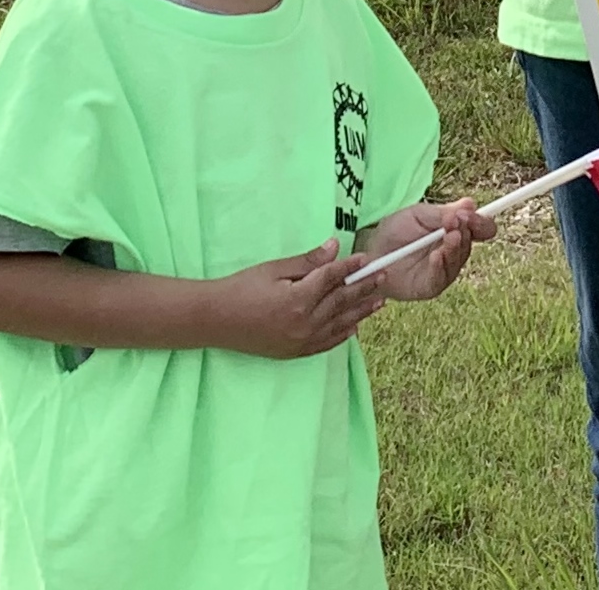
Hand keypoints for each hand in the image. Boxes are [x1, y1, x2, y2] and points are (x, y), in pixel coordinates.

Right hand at [199, 240, 385, 358]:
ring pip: (339, 324)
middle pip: (342, 302)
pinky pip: (326, 344)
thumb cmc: (241, 288)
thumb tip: (335, 247)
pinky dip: (342, 335)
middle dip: (364, 288)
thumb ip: (307, 262)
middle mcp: (305, 323)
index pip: (333, 279)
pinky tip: (354, 327)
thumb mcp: (273, 269)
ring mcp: (301, 340)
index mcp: (299, 299)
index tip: (365, 258)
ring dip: (360, 312)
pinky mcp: (295, 352)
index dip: (350, 267)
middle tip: (383, 277)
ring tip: (378, 302)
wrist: (215, 320)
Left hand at [356, 200, 491, 302]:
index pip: (477, 230)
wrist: (369, 252)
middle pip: (469, 245)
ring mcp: (442, 271)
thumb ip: (443, 213)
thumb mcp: (418, 214)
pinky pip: (440, 279)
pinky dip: (440, 266)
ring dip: (455, 248)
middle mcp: (451, 253)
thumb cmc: (394, 231)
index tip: (474, 216)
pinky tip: (437, 255)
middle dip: (466, 232)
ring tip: (450, 236)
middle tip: (458, 222)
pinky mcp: (430, 287)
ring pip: (457, 262)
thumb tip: (470, 204)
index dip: (480, 224)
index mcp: (453, 232)